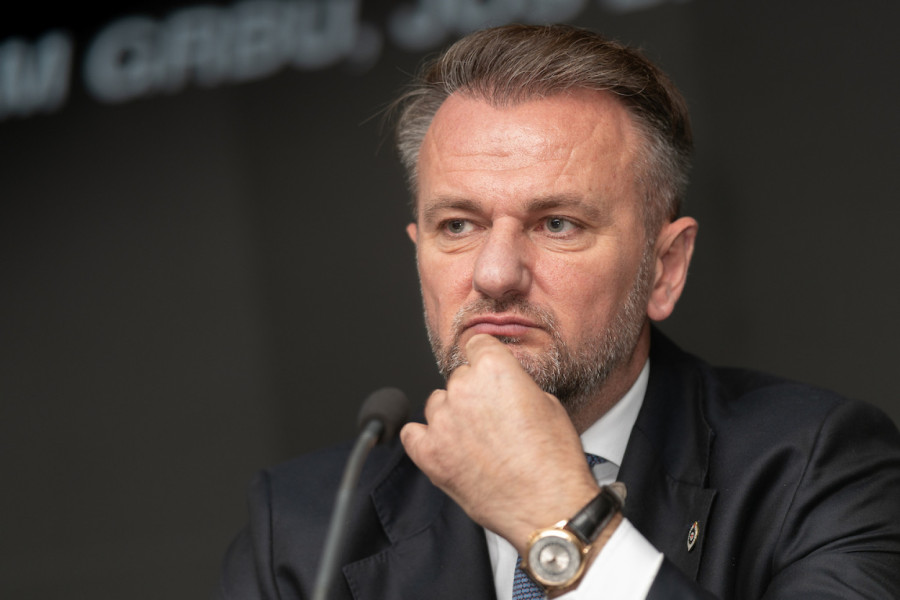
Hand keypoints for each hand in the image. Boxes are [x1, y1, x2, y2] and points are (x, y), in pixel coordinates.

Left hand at [400, 334, 600, 553]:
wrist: (548, 506)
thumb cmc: (554, 460)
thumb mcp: (548, 404)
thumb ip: (515, 385)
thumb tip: (502, 387)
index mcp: (493, 369)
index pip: (476, 345)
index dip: (485, 360)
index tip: (487, 372)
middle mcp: (463, 388)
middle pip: (458, 377)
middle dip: (473, 393)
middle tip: (492, 419)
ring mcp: (443, 421)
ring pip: (437, 404)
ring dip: (451, 415)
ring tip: (475, 440)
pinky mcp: (429, 454)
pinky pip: (412, 434)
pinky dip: (426, 439)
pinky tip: (445, 448)